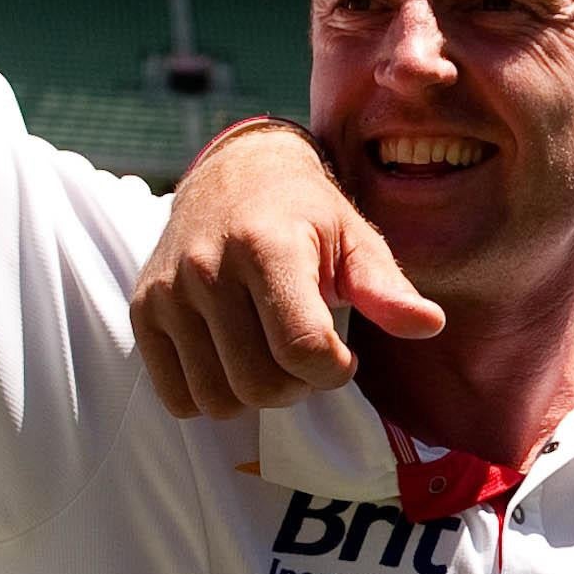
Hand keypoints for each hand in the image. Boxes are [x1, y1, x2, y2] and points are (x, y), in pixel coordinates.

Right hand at [132, 127, 445, 421]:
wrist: (233, 175)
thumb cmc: (306, 214)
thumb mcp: (354, 239)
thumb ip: (386, 287)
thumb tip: (429, 324)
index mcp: (267, 245)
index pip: (303, 349)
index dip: (334, 371)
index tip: (343, 356)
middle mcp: (208, 268)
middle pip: (260, 383)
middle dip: (298, 388)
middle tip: (308, 359)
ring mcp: (169, 292)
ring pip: (218, 399)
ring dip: (255, 396)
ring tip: (271, 357)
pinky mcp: (144, 311)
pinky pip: (177, 396)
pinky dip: (210, 396)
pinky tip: (233, 362)